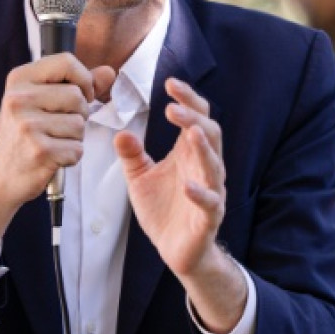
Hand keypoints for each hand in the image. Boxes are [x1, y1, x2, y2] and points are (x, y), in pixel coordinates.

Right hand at [0, 55, 115, 259]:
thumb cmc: (22, 137)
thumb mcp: (41, 101)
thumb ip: (76, 84)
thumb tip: (109, 72)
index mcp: (19, 80)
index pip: (66, 61)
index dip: (83, 79)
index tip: (81, 94)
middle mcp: (19, 99)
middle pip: (77, 96)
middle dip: (78, 114)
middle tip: (58, 127)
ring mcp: (28, 125)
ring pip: (80, 124)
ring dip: (74, 138)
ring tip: (52, 142)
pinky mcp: (40, 151)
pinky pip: (77, 148)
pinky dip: (71, 156)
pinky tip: (52, 158)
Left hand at [114, 77, 225, 278]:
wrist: (175, 250)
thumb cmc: (163, 210)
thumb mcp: (140, 179)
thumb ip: (132, 156)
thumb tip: (120, 132)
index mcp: (189, 154)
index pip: (196, 118)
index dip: (187, 99)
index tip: (170, 83)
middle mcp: (204, 168)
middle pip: (209, 134)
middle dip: (193, 118)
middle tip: (172, 106)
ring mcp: (210, 191)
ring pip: (214, 165)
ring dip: (204, 149)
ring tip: (191, 132)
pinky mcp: (208, 218)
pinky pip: (210, 203)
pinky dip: (200, 194)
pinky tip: (188, 186)